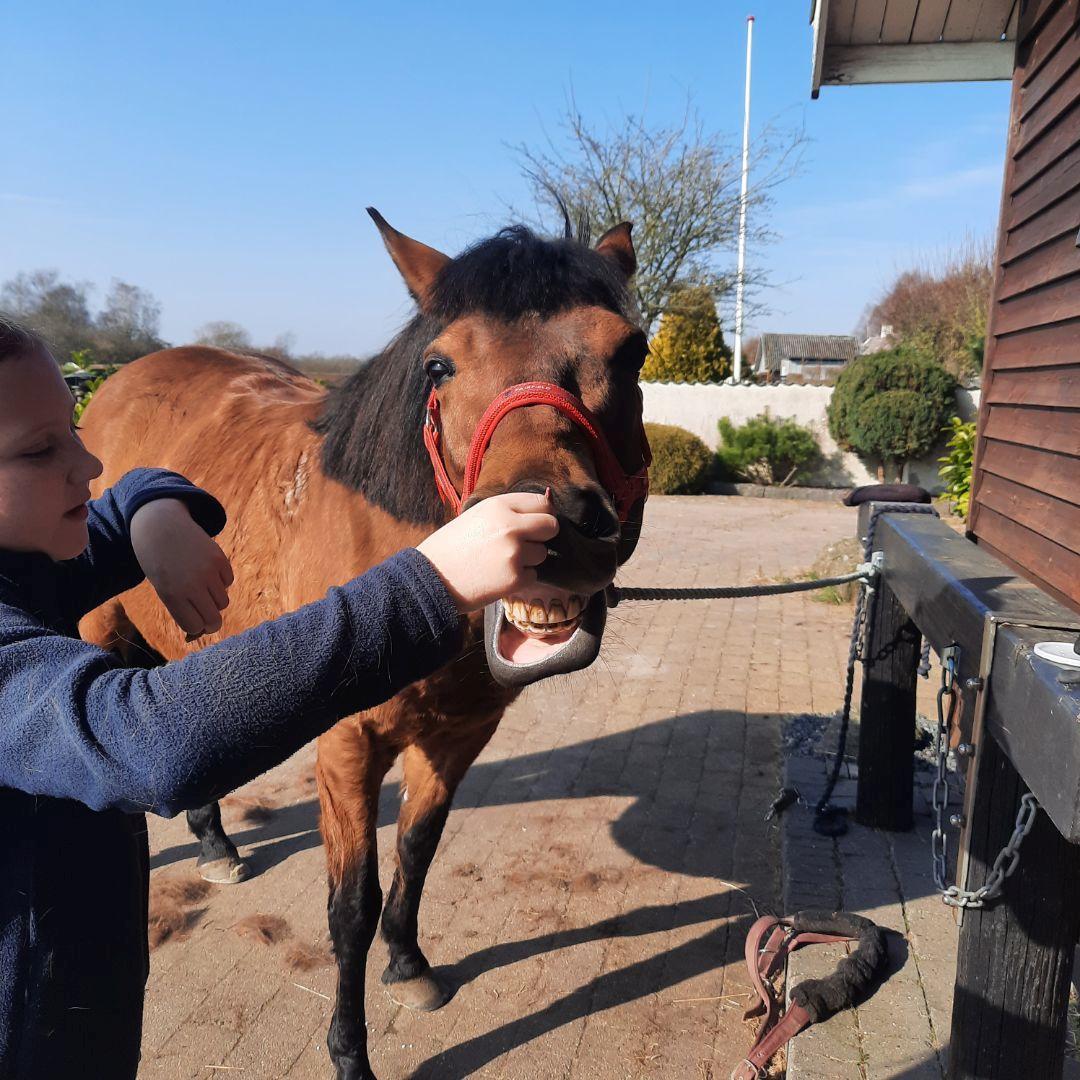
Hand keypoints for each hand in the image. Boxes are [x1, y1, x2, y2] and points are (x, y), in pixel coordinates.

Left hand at [130, 499, 233, 637]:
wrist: (160, 526)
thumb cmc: (158, 562)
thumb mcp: (162, 587)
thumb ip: (181, 608)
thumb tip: (203, 629)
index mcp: (172, 596)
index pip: (194, 626)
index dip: (195, 627)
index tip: (192, 622)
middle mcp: (192, 585)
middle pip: (214, 619)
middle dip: (211, 623)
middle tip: (207, 618)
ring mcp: (208, 571)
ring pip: (223, 602)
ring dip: (215, 600)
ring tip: (203, 589)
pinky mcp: (220, 559)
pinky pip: (228, 582)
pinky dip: (221, 582)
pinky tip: (208, 572)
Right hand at [417, 491, 558, 612]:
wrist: (429, 579)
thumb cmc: (452, 547)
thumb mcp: (477, 516)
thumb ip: (508, 512)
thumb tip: (546, 505)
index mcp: (498, 506)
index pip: (542, 503)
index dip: (541, 514)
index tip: (534, 523)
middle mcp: (510, 526)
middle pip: (551, 526)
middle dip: (543, 535)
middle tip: (526, 543)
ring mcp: (514, 553)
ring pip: (542, 553)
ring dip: (529, 559)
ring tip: (502, 562)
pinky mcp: (515, 578)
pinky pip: (534, 575)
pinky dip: (521, 578)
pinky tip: (498, 577)